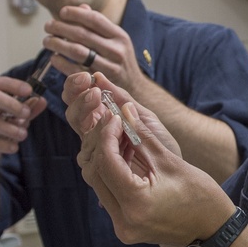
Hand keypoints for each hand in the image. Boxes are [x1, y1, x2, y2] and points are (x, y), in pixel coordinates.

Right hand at [0, 75, 47, 166]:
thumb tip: (42, 100)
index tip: (29, 91)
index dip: (13, 85)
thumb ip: (28, 111)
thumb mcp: (16, 121)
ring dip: (7, 128)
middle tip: (26, 113)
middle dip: (10, 103)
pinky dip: (0, 144)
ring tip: (23, 135)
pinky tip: (13, 148)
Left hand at [43, 4, 145, 94]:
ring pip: (77, 51)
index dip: (75, 14)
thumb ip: (99, 24)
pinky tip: (54, 57)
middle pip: (82, 35)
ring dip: (58, 44)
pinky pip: (75, 70)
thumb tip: (81, 8)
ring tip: (47, 40)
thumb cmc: (120, 60)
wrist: (135, 88)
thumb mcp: (116, 40)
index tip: (61, 12)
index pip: (94, 19)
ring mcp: (109, 67)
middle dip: (60, 28)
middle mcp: (117, 50)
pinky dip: (61, 63)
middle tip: (48, 26)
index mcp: (120, 36)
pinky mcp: (100, 82)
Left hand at [63, 71, 229, 246]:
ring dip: (105, 157)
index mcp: (136, 204)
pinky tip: (123, 154)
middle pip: (94, 173)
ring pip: (98, 183)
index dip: (107, 134)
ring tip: (120, 136)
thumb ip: (142, 135)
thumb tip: (124, 109)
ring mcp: (122, 227)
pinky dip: (112, 172)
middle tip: (113, 123)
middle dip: (101, 144)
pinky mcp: (125, 226)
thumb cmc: (200, 195)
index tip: (115, 116)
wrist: (214, 228)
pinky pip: (108, 193)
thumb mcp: (170, 161)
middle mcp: (123, 221)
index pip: (106, 162)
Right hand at [63, 71, 179, 157]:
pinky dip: (96, 132)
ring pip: (76, 126)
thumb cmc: (160, 144)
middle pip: (73, 110)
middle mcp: (94, 132)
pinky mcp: (98, 165)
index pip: (79, 98)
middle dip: (77, 95)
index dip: (77, 85)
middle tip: (92, 88)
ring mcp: (95, 148)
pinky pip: (87, 148)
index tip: (87, 76)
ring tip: (98, 98)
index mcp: (104, 117)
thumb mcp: (144, 116)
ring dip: (84, 109)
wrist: (174, 170)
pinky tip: (108, 122)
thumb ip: (121, 98)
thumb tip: (98, 76)